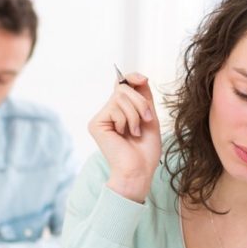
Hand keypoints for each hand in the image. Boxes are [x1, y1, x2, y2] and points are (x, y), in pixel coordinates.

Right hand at [88, 72, 161, 202]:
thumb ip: (144, 97)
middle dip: (141, 102)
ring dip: (136, 114)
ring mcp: (102, 118)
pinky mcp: (96, 123)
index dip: (132, 78)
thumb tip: (141, 77)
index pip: (123, 85)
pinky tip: (125, 135)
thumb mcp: (150, 118)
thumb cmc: (146, 149)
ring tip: (136, 131)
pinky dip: (126, 120)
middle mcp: (109, 112)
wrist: (139, 170)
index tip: (143, 79)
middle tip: (147, 119)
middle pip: (123, 89)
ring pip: (120, 97)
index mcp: (121, 111)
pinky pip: (114, 108)